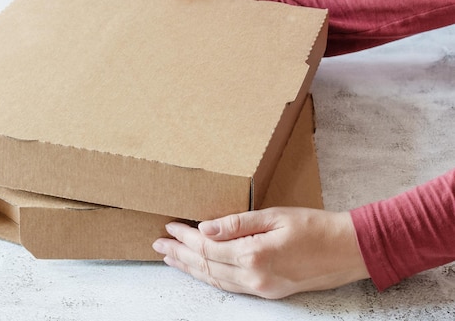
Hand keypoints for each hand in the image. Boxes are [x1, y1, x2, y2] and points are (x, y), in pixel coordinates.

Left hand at [152, 207, 369, 298]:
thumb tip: (205, 227)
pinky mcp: (269, 292)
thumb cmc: (316, 227)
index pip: (208, 247)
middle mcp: (254, 277)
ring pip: (216, 280)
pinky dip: (211, 277)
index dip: (186, 237)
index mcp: (254, 255)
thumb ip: (237, 223)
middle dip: (180, 254)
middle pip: (206, 266)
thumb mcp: (275, 216)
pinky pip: (230, 286)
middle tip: (159, 245)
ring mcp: (262, 288)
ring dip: (191, 268)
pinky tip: (201, 271)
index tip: (170, 226)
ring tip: (171, 259)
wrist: (349, 250)